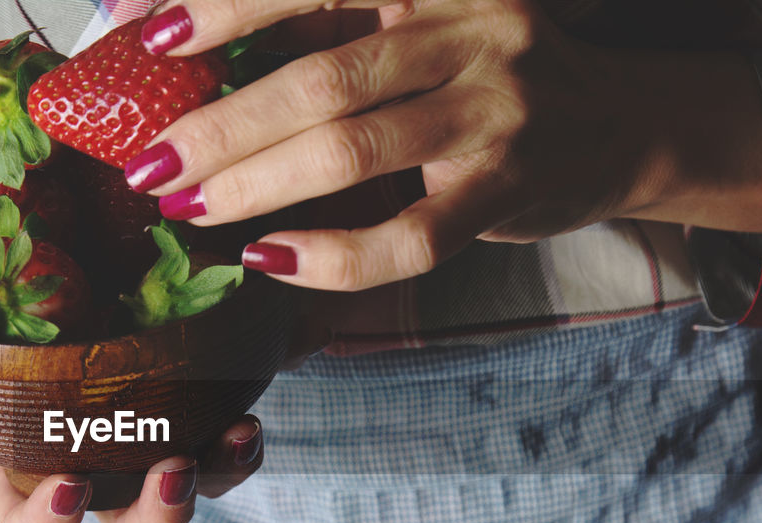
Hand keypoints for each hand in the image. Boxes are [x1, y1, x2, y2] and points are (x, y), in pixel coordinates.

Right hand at [0, 308, 263, 522]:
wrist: (39, 229)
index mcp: (22, 460)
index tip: (71, 483)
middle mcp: (93, 459)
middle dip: (153, 518)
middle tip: (167, 468)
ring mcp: (147, 433)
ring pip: (188, 492)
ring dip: (210, 479)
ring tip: (227, 438)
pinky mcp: (193, 400)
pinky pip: (225, 445)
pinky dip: (239, 445)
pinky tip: (246, 418)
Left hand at [128, 0, 761, 290]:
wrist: (615, 124)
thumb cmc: (480, 71)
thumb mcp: (414, 22)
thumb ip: (323, 25)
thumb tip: (180, 36)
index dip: (227, 5)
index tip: (146, 36)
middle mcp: (471, 27)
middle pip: (322, 79)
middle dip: (220, 126)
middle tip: (149, 164)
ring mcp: (494, 111)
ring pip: (355, 153)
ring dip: (256, 186)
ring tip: (190, 206)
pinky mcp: (507, 190)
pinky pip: (410, 239)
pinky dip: (331, 256)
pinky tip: (271, 259)